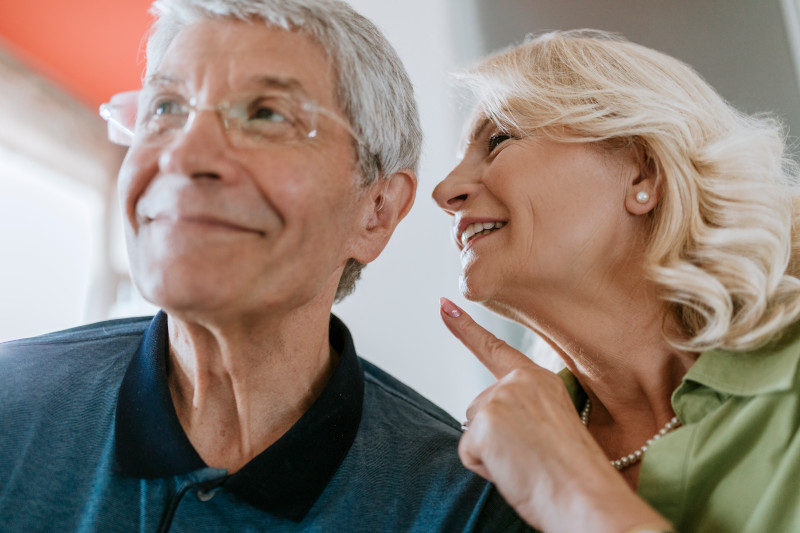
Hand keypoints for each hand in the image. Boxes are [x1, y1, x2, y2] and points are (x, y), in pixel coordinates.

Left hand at [439, 298, 671, 532]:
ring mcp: (500, 398)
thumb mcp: (552, 427)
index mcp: (539, 380)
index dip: (465, 328)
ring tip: (526, 464)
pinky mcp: (485, 422)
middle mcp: (518, 382)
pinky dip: (486, 469)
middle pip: (479, 410)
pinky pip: (469, 454)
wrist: (586, 496)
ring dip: (492, 455)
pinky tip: (514, 470)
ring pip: (473, 433)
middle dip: (494, 439)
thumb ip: (523, 412)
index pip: (495, 349)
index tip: (444, 306)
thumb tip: (492, 425)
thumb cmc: (574, 474)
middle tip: (531, 457)